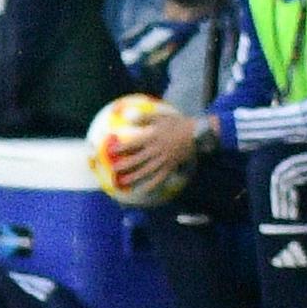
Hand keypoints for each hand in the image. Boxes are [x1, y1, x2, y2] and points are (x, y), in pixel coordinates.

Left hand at [93, 100, 208, 202]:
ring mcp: (163, 160)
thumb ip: (145, 117)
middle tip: (113, 170)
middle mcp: (156, 150)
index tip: (110, 151)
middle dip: (124, 165)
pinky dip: (152, 184)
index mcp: (152, 138)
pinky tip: (144, 190)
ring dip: (134, 177)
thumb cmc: (178, 123)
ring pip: (146, 171)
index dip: (121, 147)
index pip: (133, 144)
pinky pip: (160, 177)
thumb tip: (128, 117)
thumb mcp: (161, 117)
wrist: (196, 134)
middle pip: (137, 160)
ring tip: (123, 182)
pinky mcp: (170, 166)